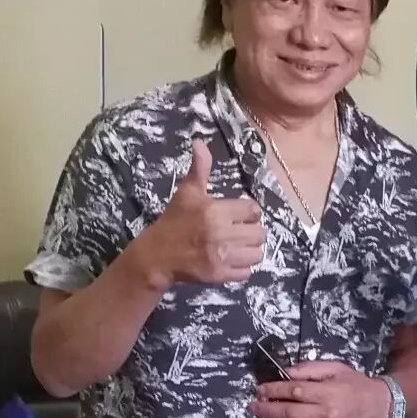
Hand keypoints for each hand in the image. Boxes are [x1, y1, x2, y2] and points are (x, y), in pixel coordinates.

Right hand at [134, 139, 264, 288]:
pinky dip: (242, 268)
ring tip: (238, 247)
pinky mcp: (219, 276)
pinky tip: (231, 261)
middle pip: (259, 233)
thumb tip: (198, 142)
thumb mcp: (187, 193)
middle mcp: (221, 234)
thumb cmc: (174, 221)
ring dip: (250, 250)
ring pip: (256, 254)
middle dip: (251, 232)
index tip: (239, 215)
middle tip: (239, 232)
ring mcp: (221, 257)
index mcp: (215, 211)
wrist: (157, 255)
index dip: (248, 212)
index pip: (253, 210)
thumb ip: (199, 168)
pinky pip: (247, 273)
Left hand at [248, 361, 391, 417]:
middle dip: (267, 409)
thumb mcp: (336, 368)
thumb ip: (311, 369)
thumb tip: (287, 373)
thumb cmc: (356, 384)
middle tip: (251, 408)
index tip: (260, 390)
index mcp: (327, 392)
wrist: (379, 406)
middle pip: (289, 412)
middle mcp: (325, 414)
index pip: (294, 391)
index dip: (274, 390)